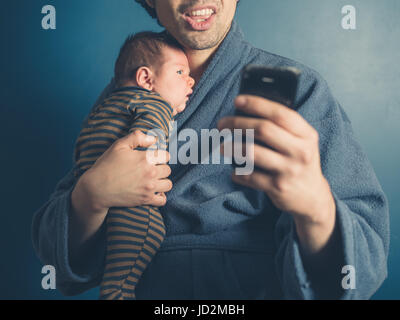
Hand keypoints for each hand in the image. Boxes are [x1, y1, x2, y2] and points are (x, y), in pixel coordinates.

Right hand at [75, 130, 172, 212]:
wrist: (97, 188)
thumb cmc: (107, 165)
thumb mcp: (119, 146)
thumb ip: (137, 137)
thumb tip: (153, 139)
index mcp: (146, 158)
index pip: (166, 155)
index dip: (160, 156)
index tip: (154, 158)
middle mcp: (150, 172)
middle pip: (168, 170)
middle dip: (161, 168)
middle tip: (151, 170)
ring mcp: (149, 187)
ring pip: (168, 184)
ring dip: (163, 182)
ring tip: (154, 180)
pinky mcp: (145, 199)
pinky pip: (163, 199)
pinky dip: (160, 196)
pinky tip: (154, 192)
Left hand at [217, 95, 334, 224]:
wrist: (313, 197)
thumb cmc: (301, 162)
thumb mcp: (302, 142)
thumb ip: (284, 128)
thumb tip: (249, 111)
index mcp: (307, 135)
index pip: (280, 114)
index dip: (257, 104)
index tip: (238, 100)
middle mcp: (300, 151)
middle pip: (263, 129)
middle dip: (237, 123)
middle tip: (222, 124)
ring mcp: (289, 170)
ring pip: (253, 153)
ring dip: (232, 147)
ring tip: (221, 147)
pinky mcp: (278, 187)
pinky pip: (250, 176)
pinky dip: (238, 173)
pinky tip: (234, 171)